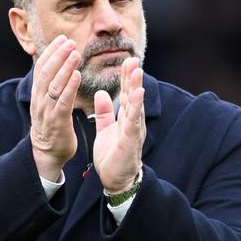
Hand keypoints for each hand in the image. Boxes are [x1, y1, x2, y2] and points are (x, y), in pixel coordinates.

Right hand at [30, 35, 81, 181]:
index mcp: (37, 93)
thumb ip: (51, 85)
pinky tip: (78, 75)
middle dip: (57, 54)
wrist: (47, 154)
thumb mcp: (47, 102)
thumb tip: (57, 65)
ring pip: (54, 84)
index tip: (62, 38)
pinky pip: (63, 101)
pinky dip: (70, 87)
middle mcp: (39, 99)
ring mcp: (47, 110)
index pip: (41, 66)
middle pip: (46, 72)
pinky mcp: (57, 121)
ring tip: (75, 53)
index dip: (51, 51)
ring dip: (64, 67)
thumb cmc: (52, 126)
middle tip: (69, 41)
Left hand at [93, 57, 145, 192]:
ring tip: (137, 71)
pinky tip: (138, 94)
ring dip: (136, 88)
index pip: (125, 94)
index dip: (126, 78)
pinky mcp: (131, 141)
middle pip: (132, 96)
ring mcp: (134, 131)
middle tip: (133, 59)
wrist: (116, 181)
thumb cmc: (112, 156)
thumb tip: (102, 93)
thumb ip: (104, 112)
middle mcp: (133, 122)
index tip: (126, 61)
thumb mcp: (105, 129)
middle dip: (132, 78)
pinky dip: (136, 107)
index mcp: (125, 119)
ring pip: (135, 105)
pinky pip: (133, 121)